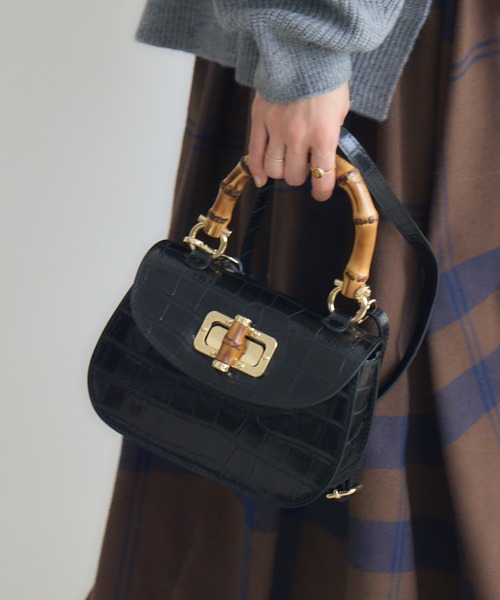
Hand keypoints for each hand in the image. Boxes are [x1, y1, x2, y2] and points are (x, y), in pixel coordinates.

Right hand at [247, 83, 349, 201]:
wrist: (304, 52)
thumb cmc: (326, 81)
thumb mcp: (340, 112)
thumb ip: (330, 137)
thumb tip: (322, 159)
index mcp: (323, 135)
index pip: (322, 177)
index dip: (322, 191)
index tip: (321, 193)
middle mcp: (299, 136)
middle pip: (293, 176)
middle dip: (300, 177)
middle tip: (304, 168)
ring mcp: (276, 129)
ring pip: (274, 169)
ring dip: (281, 171)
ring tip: (286, 163)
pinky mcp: (259, 120)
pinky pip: (254, 154)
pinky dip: (258, 170)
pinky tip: (262, 179)